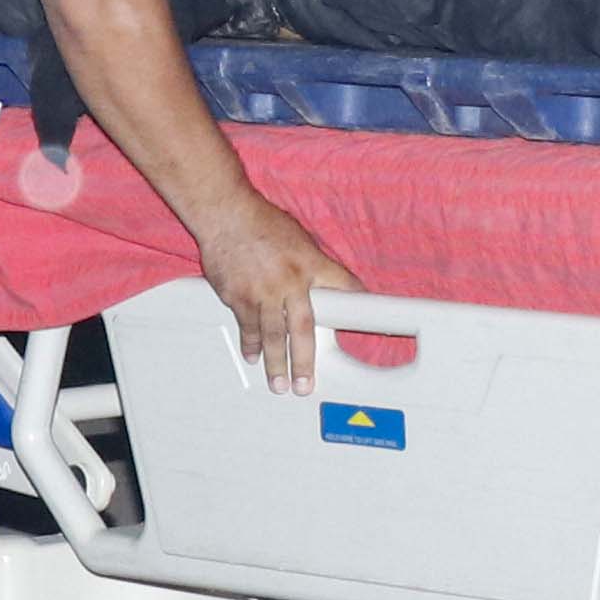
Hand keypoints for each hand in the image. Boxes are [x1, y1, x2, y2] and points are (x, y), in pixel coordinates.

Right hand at [199, 201, 347, 391]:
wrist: (226, 214)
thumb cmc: (262, 223)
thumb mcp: (301, 238)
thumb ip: (315, 265)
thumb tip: (331, 285)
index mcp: (308, 264)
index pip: (341, 286)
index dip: (357, 302)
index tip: (373, 323)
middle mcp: (287, 282)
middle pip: (301, 329)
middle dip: (304, 361)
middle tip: (306, 385)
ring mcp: (260, 292)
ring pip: (271, 335)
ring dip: (275, 363)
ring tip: (279, 384)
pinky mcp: (236, 296)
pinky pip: (247, 326)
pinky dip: (250, 343)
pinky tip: (253, 356)